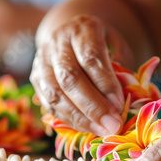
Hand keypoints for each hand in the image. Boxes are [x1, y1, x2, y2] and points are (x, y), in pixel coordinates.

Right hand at [31, 14, 131, 135]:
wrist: (70, 33)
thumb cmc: (100, 42)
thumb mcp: (117, 43)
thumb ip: (122, 64)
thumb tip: (126, 93)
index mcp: (82, 29)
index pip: (91, 57)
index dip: (105, 84)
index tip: (119, 105)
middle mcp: (57, 42)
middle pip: (70, 77)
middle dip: (92, 106)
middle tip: (112, 125)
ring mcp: (41, 60)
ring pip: (55, 93)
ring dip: (79, 117)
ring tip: (100, 131)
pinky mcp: (35, 78)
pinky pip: (48, 103)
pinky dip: (67, 118)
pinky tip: (86, 128)